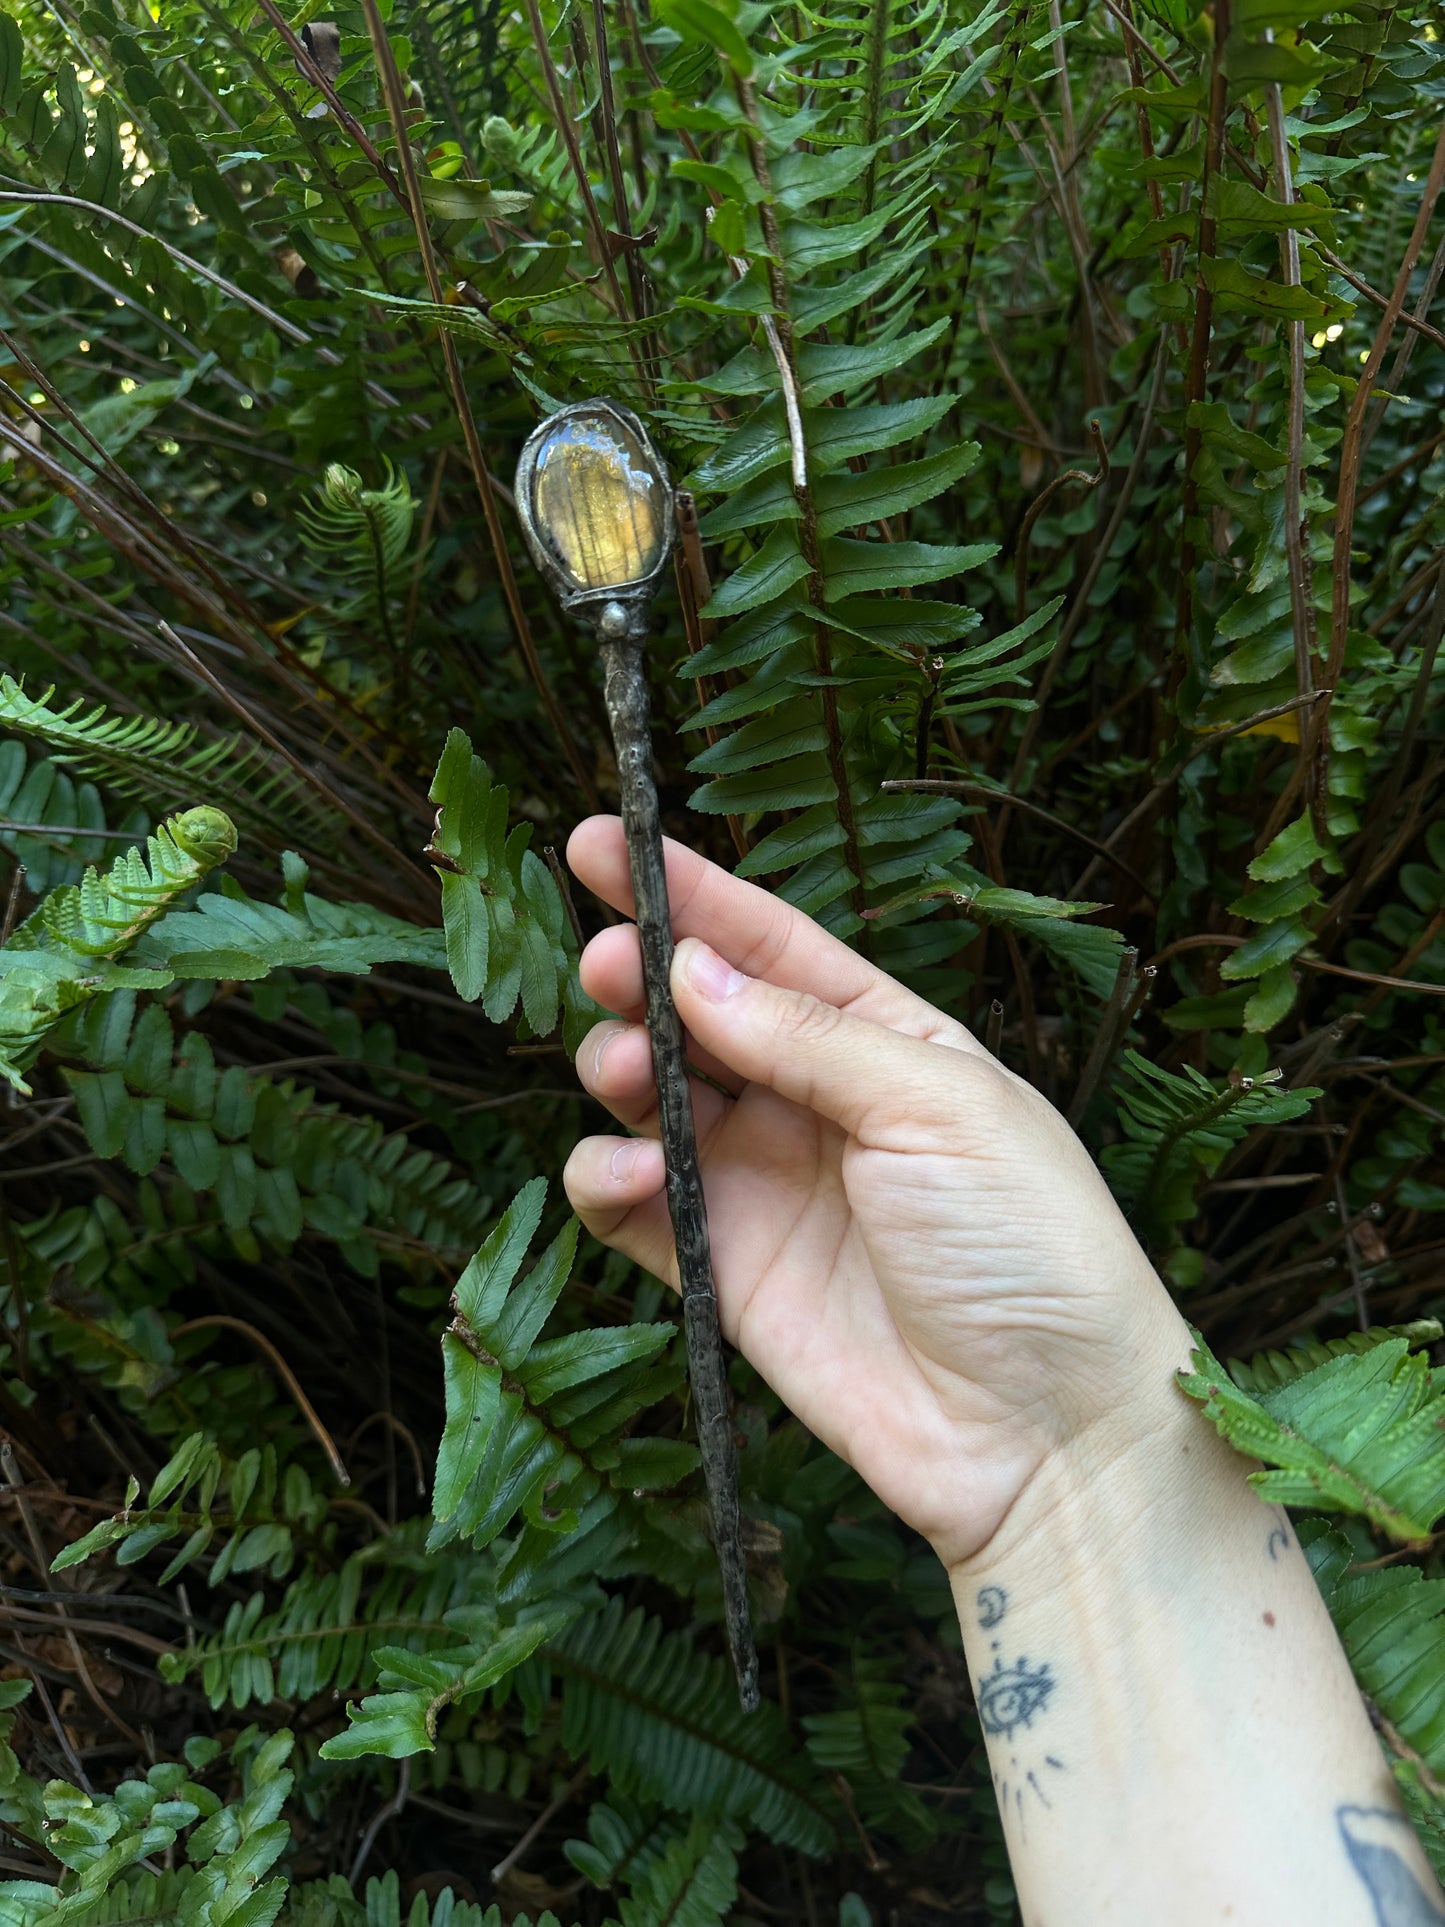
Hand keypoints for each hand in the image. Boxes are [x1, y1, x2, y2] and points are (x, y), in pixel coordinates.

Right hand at [563, 818, 1191, 1569]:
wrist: (1046, 1433)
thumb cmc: (1031, 1248)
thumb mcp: (939, 1106)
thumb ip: (810, 1037)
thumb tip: (696, 972)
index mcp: (888, 1042)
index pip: (772, 947)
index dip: (689, 893)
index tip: (601, 843)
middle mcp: (818, 1103)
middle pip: (699, 1013)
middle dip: (639, 974)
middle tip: (603, 963)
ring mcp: (764, 1186)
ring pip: (652, 1098)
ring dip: (620, 1066)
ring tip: (625, 1069)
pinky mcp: (719, 1271)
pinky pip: (632, 1203)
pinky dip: (608, 1175)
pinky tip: (635, 1173)